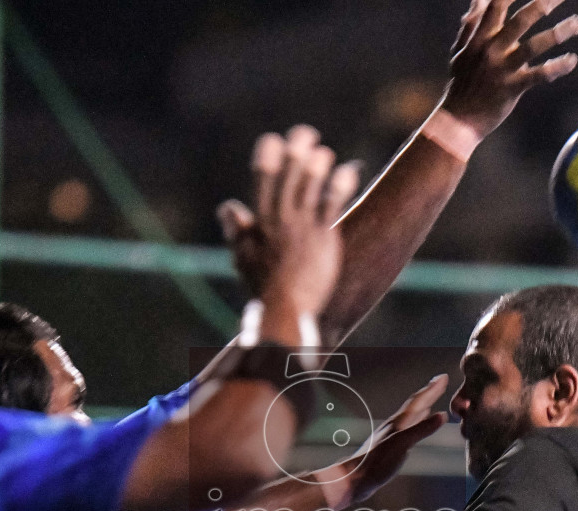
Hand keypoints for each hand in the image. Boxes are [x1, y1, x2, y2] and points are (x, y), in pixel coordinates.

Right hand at [219, 126, 359, 336]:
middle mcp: (281, 220)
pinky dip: (340, 186)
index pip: (261, 183)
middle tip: (304, 133)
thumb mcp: (243, 258)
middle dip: (295, 154)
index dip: (267, 159)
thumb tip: (227, 207)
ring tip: (323, 151)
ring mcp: (303, 229)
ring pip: (309, 189)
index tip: (272, 140)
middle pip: (288, 179)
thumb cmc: (264, 287)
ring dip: (316, 167)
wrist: (285, 310)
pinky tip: (350, 170)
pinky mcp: (324, 239)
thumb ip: (238, 231)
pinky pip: (333, 206)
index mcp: (261, 223)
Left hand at [326, 375, 448, 505]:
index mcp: (398, 423)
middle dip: (427, 393)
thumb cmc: (375, 463)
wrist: (354, 479)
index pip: (418, 401)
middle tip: (439, 382)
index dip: (431, 389)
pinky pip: (406, 429)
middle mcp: (394, 426)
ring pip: (409, 417)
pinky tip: (414, 427)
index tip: (443, 377)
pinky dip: (414, 424)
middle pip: (413, 405)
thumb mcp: (402, 444)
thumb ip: (421, 429)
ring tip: (429, 401)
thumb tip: (442, 415)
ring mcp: (390, 436)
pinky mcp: (388, 447)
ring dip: (421, 407)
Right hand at [441, 0, 577, 139]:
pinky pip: (539, 75)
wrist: (458, 120)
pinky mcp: (512, 88)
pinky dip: (557, 66)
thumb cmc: (462, 84)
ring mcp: (502, 69)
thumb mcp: (461, 52)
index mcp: (479, 38)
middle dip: (544, 3)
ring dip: (558, 32)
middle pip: (521, 20)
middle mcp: (491, 49)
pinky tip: (572, 60)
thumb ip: (471, 26)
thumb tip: (478, 1)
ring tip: (576, 23)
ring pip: (534, 46)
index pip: (497, 5)